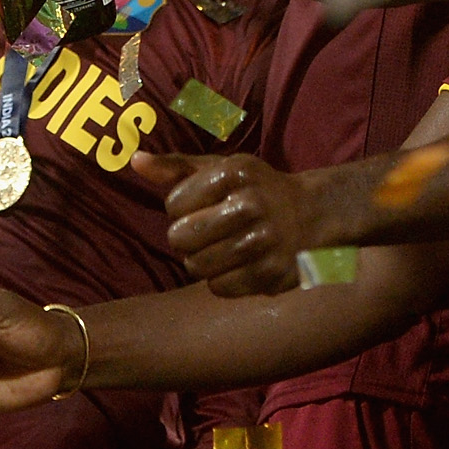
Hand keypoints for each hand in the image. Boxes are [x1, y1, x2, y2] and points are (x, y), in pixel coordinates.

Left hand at [130, 152, 331, 296]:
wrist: (313, 215)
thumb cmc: (256, 189)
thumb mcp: (222, 169)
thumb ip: (176, 166)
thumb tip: (135, 161)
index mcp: (234, 173)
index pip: (173, 205)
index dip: (182, 208)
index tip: (203, 206)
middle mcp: (249, 206)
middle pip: (180, 239)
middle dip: (188, 237)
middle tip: (209, 231)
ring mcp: (263, 243)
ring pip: (196, 267)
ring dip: (203, 260)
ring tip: (223, 247)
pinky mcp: (271, 275)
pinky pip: (219, 288)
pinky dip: (222, 279)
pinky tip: (239, 263)